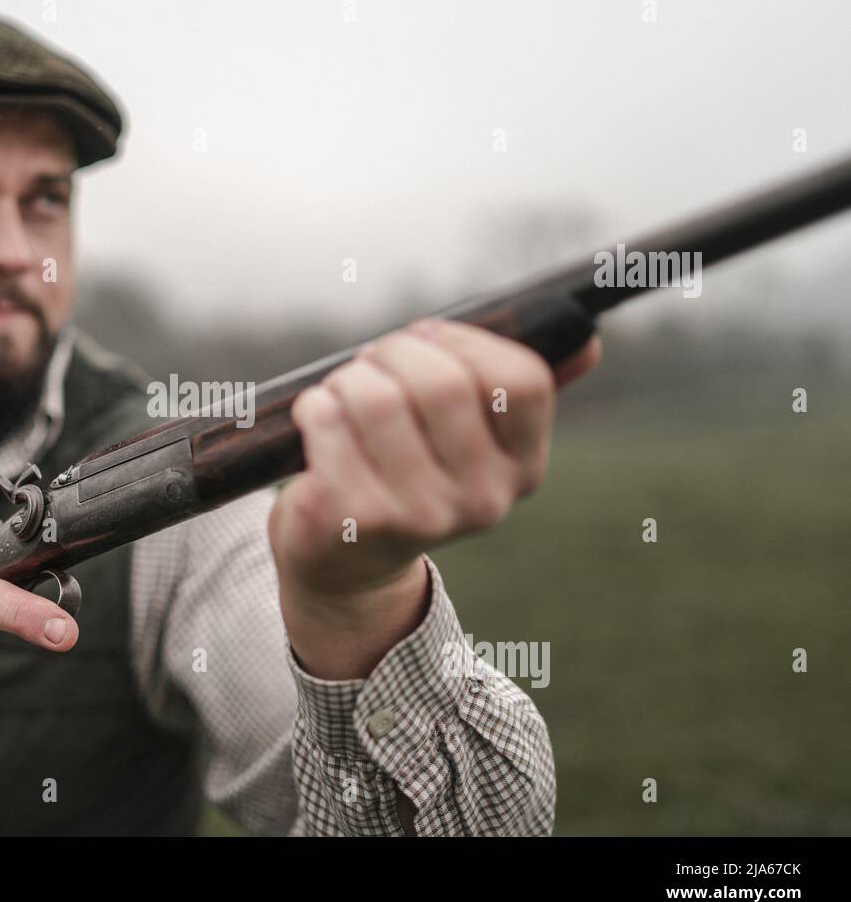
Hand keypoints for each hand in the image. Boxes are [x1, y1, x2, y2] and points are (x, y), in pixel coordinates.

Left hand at [269, 318, 600, 677]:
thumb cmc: (407, 472)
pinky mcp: (355, 518)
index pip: (521, 379)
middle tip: (372, 365)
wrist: (347, 562)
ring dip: (347, 380)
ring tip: (343, 397)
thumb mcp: (469, 439)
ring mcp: (419, 515)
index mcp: (523, 469)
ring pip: (376, 395)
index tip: (426, 339)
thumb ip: (519, 390)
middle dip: (392, 353)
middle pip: (440, 381)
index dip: (461, 340)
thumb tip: (587, 340)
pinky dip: (314, 407)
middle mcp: (482, 500)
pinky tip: (318, 424)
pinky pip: (328, 420)